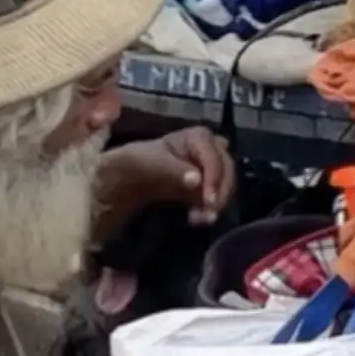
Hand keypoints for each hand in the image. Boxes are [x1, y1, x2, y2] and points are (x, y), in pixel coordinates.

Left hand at [99, 128, 235, 225]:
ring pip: (225, 184)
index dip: (215, 176)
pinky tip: (197, 218)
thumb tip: (197, 180)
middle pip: (226, 169)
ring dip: (217, 202)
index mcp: (198, 137)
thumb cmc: (138, 163)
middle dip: (220, 191)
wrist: (128, 179)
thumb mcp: (152, 163)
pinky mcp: (205, 185)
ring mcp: (208, 167)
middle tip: (210, 211)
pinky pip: (216, 196)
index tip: (209, 200)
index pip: (214, 155)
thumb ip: (174, 170)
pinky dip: (210, 209)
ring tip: (201, 218)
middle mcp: (209, 149)